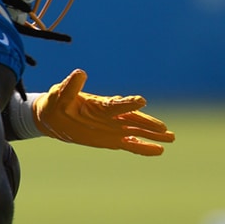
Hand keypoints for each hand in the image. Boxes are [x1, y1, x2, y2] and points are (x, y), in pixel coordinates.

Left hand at [33, 68, 175, 155]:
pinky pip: (131, 144)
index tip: (141, 101)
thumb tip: (80, 73)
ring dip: (152, 135)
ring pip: (136, 131)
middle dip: (147, 124)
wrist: (54, 116)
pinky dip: (143, 148)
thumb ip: (71, 86)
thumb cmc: (57, 102)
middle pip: (133, 119)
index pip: (116, 105)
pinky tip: (159, 150)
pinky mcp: (111, 139)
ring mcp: (113, 128)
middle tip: (163, 128)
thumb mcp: (61, 94)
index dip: (127, 103)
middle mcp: (111, 116)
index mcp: (100, 104)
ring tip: (171, 137)